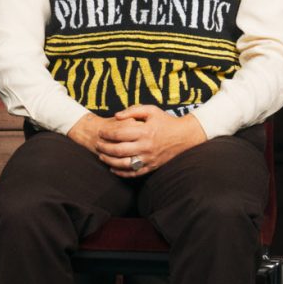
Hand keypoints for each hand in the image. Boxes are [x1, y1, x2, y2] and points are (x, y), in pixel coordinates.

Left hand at [93, 105, 208, 177]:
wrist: (185, 136)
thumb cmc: (166, 121)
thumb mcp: (151, 110)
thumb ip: (133, 111)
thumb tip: (116, 116)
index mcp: (145, 131)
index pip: (119, 133)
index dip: (106, 133)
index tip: (100, 132)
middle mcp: (146, 146)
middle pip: (119, 150)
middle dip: (104, 147)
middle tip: (97, 144)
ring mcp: (149, 158)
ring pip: (124, 164)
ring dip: (110, 161)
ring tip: (101, 156)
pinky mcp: (152, 167)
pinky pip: (134, 173)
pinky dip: (121, 173)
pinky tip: (113, 169)